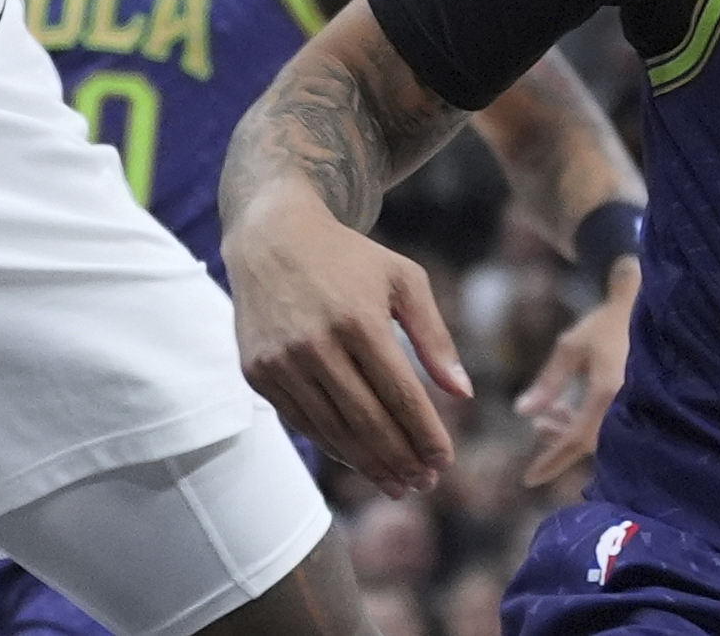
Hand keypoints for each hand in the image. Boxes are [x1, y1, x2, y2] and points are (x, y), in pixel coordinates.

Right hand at [223, 189, 474, 495]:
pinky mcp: (257, 370)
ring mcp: (281, 360)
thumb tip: (463, 393)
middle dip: (402, 459)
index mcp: (358, 319)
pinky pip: (301, 422)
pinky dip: (332, 446)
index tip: (445, 461)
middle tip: (425, 483)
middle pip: (367, 421)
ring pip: (332, 430)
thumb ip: (434, 336)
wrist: (270, 234)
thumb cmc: (347, 257)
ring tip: (397, 484)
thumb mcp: (403, 279)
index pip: (401, 395)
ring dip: (369, 465)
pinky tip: (358, 460)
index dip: (426, 435)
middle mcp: (314, 343)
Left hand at [515, 262, 635, 484]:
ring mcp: (638, 410)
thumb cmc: (608, 325)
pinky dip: (588, 423)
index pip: (576, 440)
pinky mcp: (642, 407)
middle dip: (559, 439)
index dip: (552, 461)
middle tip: (538, 427)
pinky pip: (612, 428)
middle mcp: (627, 408)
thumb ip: (548, 382)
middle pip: (587, 442)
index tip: (528, 479)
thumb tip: (522, 413)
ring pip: (599, 436)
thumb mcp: (571, 347)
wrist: (654, 312)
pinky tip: (570, 409)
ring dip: (572, 430)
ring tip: (550, 415)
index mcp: (607, 393)